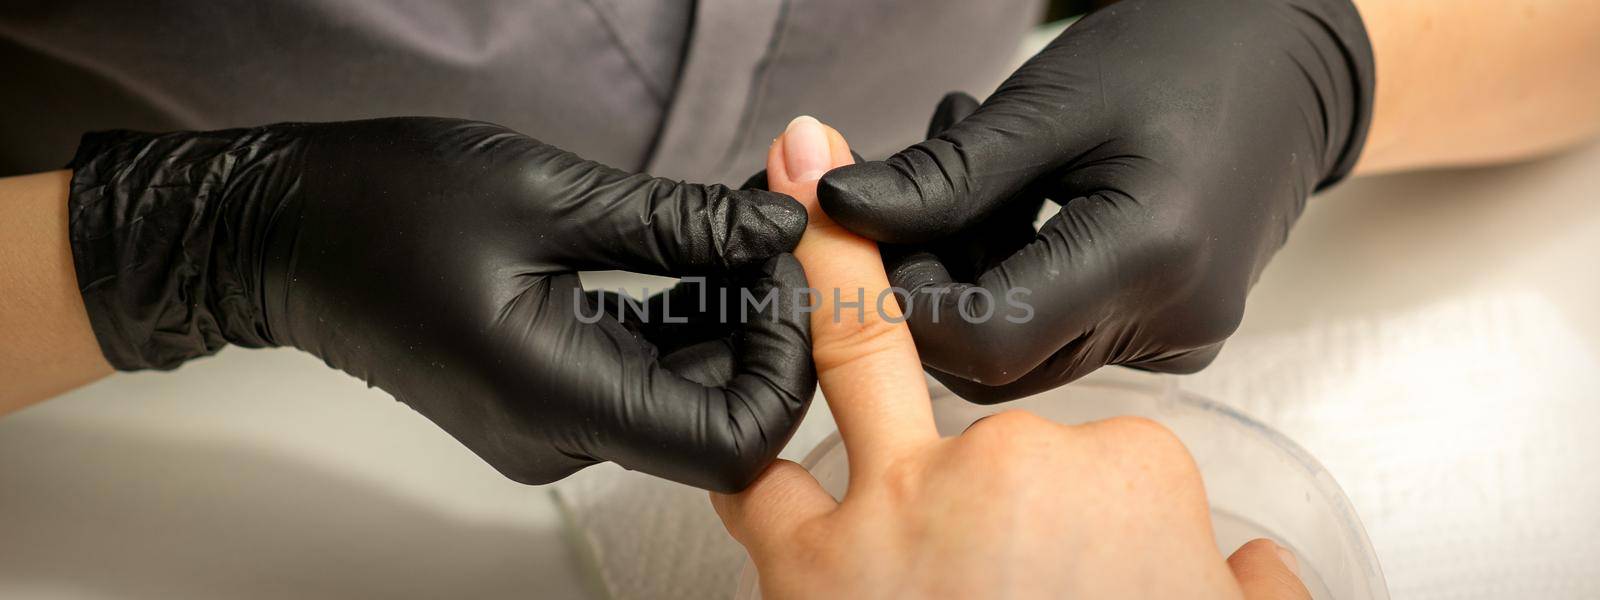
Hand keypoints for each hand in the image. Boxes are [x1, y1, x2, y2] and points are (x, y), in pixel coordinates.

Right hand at [67, 117, 814, 490]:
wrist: (280, 234)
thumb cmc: (383, 211)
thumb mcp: (549, 196)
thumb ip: (680, 223)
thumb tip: (777, 226)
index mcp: (560, 402)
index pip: (734, 444)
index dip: (787, 363)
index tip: (787, 270)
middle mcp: (561, 435)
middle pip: (719, 419)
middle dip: (768, 328)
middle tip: (772, 234)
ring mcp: (554, 422)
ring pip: (686, 394)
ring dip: (730, 318)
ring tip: (738, 230)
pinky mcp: (547, 395)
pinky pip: (644, 373)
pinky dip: (684, 320)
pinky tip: (700, 252)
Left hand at [817, 0, 1374, 401]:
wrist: (1290, 63)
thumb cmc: (1181, 56)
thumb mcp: (1048, 103)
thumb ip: (943, 175)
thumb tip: (839, 211)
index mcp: (1151, 257)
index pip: (986, 340)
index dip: (903, 300)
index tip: (861, 230)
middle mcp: (1172, 319)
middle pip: (997, 359)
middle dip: (927, 284)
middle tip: (903, 188)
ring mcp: (1178, 336)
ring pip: (1022, 350)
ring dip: (966, 274)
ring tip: (966, 167)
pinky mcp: (1172, 332)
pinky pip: (1062, 332)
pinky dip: (1013, 276)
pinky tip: (1011, 199)